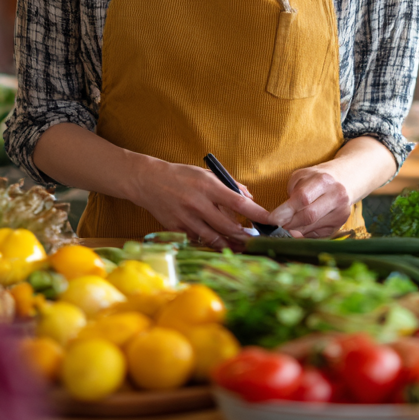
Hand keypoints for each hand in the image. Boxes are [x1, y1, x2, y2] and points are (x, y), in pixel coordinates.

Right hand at [127, 160, 272, 249]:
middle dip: (245, 237)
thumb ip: (229, 186)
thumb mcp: (206, 174)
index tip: (270, 221)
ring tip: (241, 245)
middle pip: (229, 227)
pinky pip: (199, 241)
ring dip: (230, 244)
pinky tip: (217, 242)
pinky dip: (210, 243)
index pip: (239, 203)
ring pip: (214, 239)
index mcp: (208, 186)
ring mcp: (187, 219)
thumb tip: (249, 198)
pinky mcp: (177, 230)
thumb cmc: (180, 176)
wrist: (148, 181)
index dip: (257, 214)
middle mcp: (198, 204)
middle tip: (256, 240)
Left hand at [269, 164, 352, 238]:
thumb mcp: (302, 176)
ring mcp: (341, 212)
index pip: (302, 198)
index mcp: (323, 180)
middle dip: (289, 223)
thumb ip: (291, 192)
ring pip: (313, 228)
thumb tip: (281, 217)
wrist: (345, 179)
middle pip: (309, 216)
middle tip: (276, 226)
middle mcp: (336, 196)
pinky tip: (299, 230)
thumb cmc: (317, 178)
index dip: (285, 211)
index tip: (271, 219)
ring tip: (285, 228)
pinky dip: (305, 234)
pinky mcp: (341, 224)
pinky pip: (318, 234)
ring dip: (295, 230)